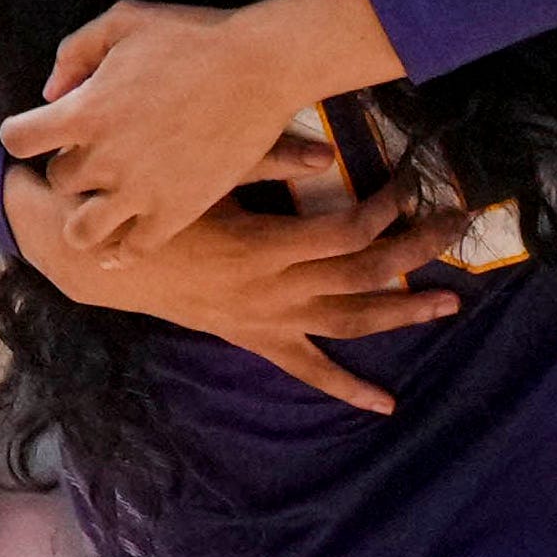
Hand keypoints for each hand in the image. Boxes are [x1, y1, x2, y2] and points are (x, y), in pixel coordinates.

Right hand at [1, 165, 456, 417]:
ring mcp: (265, 320)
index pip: (347, 231)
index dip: (387, 208)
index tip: (409, 182)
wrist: (98, 258)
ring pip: (349, 321)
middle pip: (363, 273)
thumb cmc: (151, 204)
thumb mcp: (202, 173)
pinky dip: (346, 388)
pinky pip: (306, 368)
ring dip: (402, 313)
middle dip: (416, 248)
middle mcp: (272, 290)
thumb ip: (266, 158)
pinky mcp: (253, 337)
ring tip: (449, 303)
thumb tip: (328, 151)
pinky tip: (385, 404)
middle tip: (459, 224)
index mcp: (263, 245)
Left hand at [3, 0, 355, 255]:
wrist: (262, 66)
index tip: (44, 131)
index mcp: (83, 111)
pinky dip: (124, 249)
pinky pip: (134, 249)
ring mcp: (139, 190)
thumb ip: (76, 50)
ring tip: (102, 208)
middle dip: (71, 168)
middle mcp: (103, 157)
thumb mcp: (124, 20)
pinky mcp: (176, 211)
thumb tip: (50, 93)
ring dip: (85, 219)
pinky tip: (126, 240)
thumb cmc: (194, 37)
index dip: (25, 134)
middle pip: (58, 181)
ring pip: (82, 231)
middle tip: (99, 157)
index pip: (18, 139)